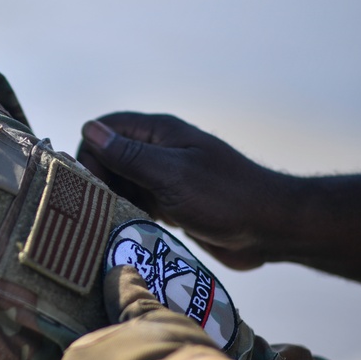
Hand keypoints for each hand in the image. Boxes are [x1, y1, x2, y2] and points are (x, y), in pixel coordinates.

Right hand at [78, 112, 295, 269]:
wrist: (270, 228)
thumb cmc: (224, 197)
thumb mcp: (171, 175)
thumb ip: (129, 155)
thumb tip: (90, 130)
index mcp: (160, 133)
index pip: (106, 128)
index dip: (91, 152)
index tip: (95, 185)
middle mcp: (160, 151)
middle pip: (110, 156)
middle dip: (100, 181)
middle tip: (105, 210)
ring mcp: (166, 178)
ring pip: (122, 183)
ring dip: (114, 200)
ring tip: (118, 223)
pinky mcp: (173, 204)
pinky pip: (139, 204)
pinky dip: (130, 214)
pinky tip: (131, 231)